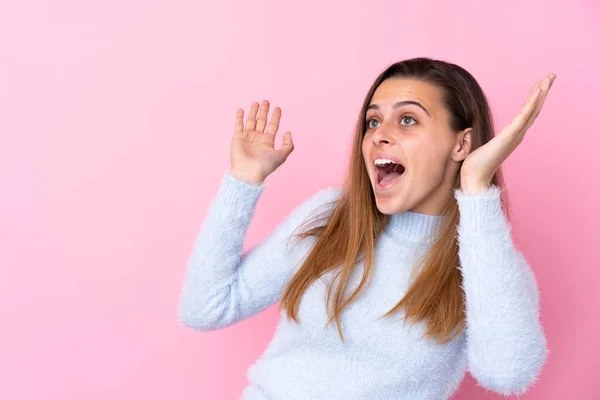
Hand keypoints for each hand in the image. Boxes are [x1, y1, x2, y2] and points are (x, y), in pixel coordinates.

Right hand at [230, 100, 293, 184]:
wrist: (248, 172)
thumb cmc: (265, 166)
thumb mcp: (281, 155)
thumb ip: (288, 145)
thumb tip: (288, 132)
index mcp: (268, 141)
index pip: (273, 125)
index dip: (276, 116)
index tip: (278, 108)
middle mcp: (258, 138)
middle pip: (262, 121)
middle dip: (264, 111)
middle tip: (266, 101)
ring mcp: (247, 137)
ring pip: (251, 121)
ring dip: (253, 112)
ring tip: (256, 103)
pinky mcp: (238, 137)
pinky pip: (238, 125)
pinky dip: (239, 117)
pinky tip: (241, 109)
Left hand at [460, 73, 556, 193]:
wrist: (475, 178)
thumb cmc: (475, 164)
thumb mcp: (480, 144)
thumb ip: (481, 136)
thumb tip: (469, 130)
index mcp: (512, 135)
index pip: (527, 113)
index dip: (534, 99)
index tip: (540, 85)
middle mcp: (517, 134)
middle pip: (534, 109)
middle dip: (542, 91)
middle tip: (551, 76)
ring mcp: (515, 135)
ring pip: (532, 110)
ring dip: (541, 93)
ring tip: (548, 79)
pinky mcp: (509, 136)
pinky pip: (523, 116)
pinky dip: (531, 104)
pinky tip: (538, 92)